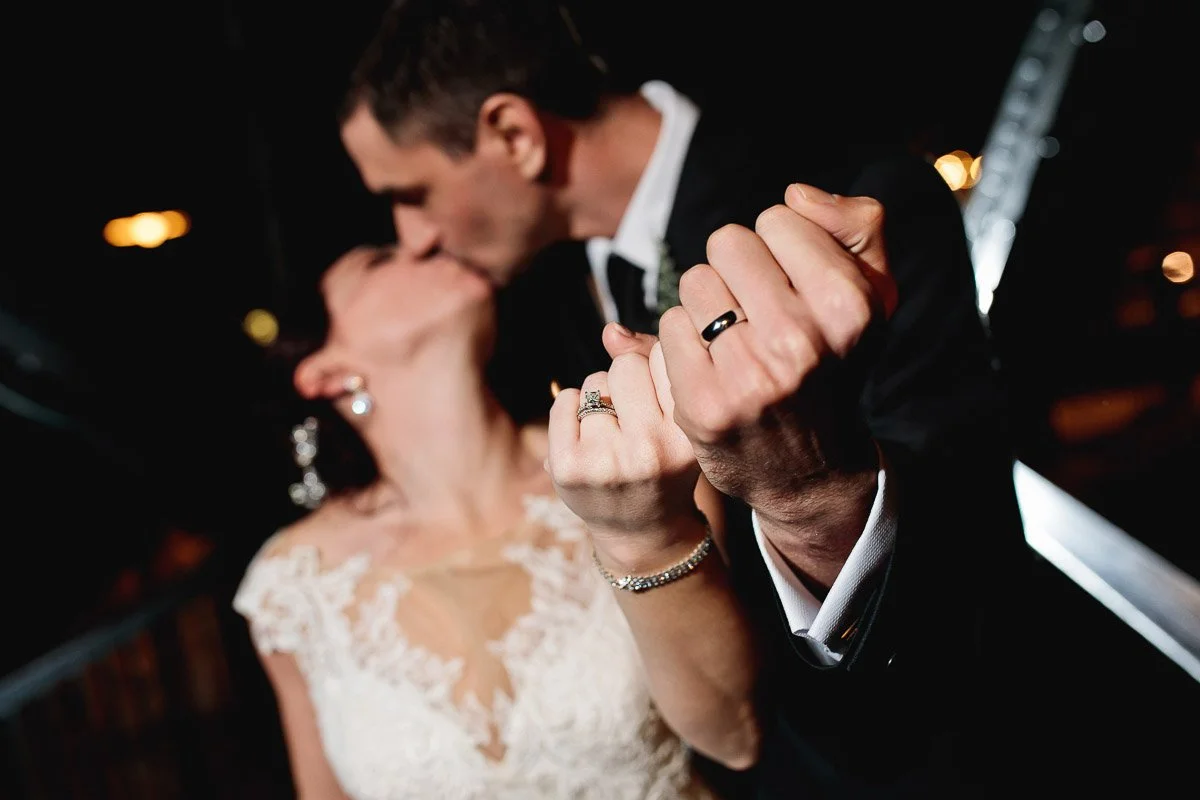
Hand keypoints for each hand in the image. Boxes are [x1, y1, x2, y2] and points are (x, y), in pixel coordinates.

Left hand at [546, 333, 702, 561]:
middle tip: (636, 418)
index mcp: (687, 437)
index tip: (663, 389)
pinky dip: (571, 411)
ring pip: (595, 381)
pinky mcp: (568, 468)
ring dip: (601, 398)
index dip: (662, 367)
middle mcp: (650, 451)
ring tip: (615, 434)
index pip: (667, 358)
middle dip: (628, 382)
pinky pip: (564, 400)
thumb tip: (610, 331)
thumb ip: (654, 366)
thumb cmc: (665, 461)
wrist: (642, 532)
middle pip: (627, 365)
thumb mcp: (679, 420)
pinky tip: (588, 438)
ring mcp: (606, 462)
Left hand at [655, 184, 893, 542]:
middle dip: (737, 272)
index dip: (780, 248)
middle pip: (727, 243)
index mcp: (847, 305)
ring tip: (735, 343)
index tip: (794, 288)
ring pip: (694, 283)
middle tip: (759, 317)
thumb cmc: (834, 363)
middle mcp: (800, 341)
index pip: (776, 218)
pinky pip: (668, 327)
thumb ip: (854, 224)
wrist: (810, 471)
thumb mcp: (872, 294)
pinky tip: (712, 371)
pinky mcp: (703, 405)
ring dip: (706, 306)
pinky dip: (683, 343)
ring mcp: (748, 376)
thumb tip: (794, 195)